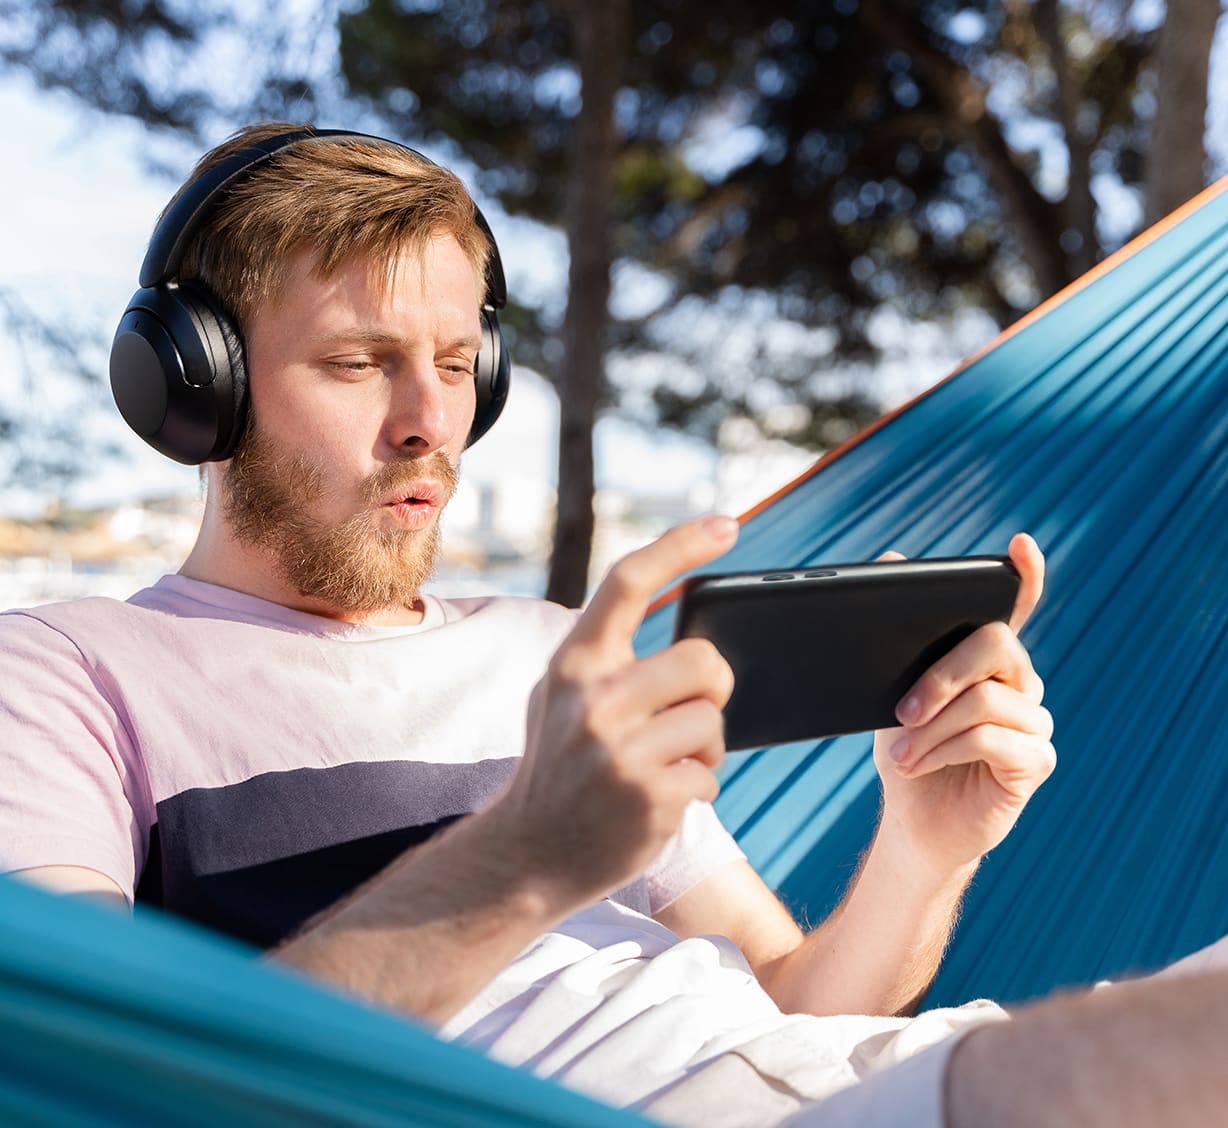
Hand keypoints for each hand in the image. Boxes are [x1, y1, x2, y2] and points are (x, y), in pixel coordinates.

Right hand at [490, 516, 738, 914]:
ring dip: (703, 750)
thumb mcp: (561, 696)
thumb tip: (684, 625)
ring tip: (665, 767)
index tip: (727, 524)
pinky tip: (657, 803)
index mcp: (574, 661)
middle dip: (712, 690)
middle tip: (691, 714)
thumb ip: (605, 658)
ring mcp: (620, 750)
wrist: (527, 856)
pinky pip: (711, 778)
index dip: (681, 546)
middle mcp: (593, 698)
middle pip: (704, 661)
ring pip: (713, 724)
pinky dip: (697, 790)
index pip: (629, 581)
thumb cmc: (558, 767)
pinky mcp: (649, 798)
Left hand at [872, 534, 1055, 875]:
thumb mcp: (889, 693)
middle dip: (939, 675)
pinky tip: (922, 765)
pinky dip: (945, 751)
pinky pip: (991, 739)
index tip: (1021, 545)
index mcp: (988, 659)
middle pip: (995, 644)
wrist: (913, 820)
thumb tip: (889, 562)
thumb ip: (899, 641)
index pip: (1017, 607)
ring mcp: (1034, 721)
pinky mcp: (1036, 761)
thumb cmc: (906, 751)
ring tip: (902, 753)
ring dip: (932, 728)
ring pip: (986, 699)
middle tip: (901, 711)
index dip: (1025, 575)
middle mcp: (1021, 683)